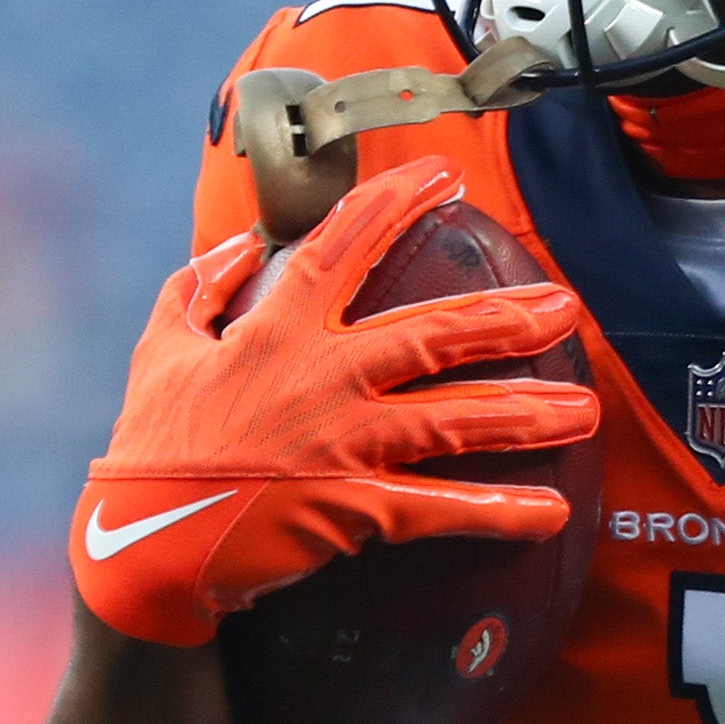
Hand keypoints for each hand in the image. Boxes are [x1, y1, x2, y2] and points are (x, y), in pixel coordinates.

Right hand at [72, 160, 600, 645]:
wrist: (139, 547)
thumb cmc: (149, 449)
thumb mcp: (158, 352)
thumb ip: (201, 289)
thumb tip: (239, 244)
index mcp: (274, 331)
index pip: (343, 248)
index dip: (394, 206)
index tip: (444, 176)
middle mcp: (319, 377)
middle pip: (429, 334)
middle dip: (503, 318)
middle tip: (565, 307)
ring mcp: (340, 443)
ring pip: (450, 417)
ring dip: (525, 414)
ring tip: (585, 410)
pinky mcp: (350, 510)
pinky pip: (438, 508)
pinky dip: (496, 512)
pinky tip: (548, 513)